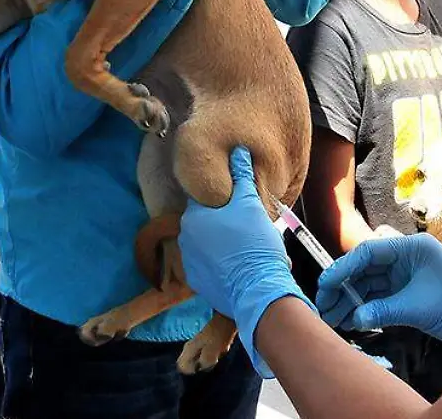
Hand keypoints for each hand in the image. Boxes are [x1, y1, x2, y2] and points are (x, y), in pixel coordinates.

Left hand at [178, 146, 311, 376]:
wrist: (257, 289)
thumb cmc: (254, 243)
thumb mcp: (250, 205)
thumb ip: (242, 176)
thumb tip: (239, 151)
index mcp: (193, 216)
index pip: (203, 197)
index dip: (220, 197)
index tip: (235, 202)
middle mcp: (184, 237)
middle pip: (202, 222)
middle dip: (219, 221)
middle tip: (243, 225)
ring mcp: (188, 262)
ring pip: (202, 244)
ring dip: (217, 243)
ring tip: (240, 246)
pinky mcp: (196, 282)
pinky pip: (205, 265)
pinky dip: (216, 264)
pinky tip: (234, 265)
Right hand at [316, 234, 441, 343]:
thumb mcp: (420, 308)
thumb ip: (384, 310)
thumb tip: (354, 318)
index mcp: (410, 248)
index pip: (368, 252)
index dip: (343, 268)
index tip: (324, 286)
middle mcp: (404, 257)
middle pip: (364, 269)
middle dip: (342, 289)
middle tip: (323, 309)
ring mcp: (405, 275)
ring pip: (368, 285)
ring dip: (350, 302)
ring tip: (333, 321)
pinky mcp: (406, 292)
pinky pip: (378, 297)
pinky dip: (364, 309)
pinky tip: (351, 322)